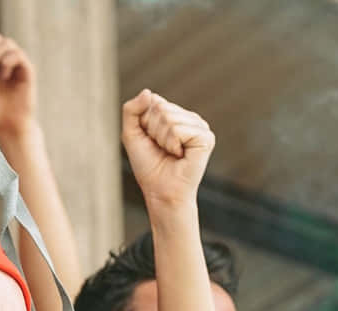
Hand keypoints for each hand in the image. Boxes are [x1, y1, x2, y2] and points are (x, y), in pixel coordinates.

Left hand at [121, 89, 214, 208]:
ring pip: (168, 118)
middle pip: (160, 108)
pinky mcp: (206, 137)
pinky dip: (172, 144)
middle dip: (153, 131)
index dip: (144, 123)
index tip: (150, 140)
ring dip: (162, 140)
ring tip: (170, 153)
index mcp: (175, 114)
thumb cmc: (148, 166)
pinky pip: (178, 129)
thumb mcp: (131, 134)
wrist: (160, 192)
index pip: (153, 101)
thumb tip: (148, 92)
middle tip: (161, 149)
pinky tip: (180, 155)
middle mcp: (189, 117)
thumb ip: (131, 110)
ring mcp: (200, 126)